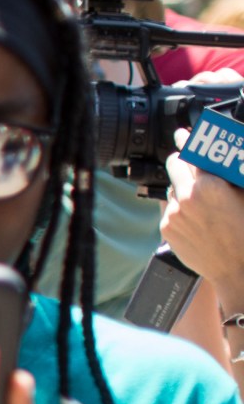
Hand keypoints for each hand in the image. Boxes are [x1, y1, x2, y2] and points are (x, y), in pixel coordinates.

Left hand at [164, 121, 243, 300]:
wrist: (238, 269)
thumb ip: (233, 175)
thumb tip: (227, 161)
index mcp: (209, 185)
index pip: (192, 153)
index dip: (188, 140)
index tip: (183, 133)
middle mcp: (186, 197)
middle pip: (174, 165)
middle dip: (182, 160)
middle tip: (190, 161)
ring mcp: (174, 214)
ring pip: (172, 188)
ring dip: (182, 186)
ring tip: (200, 195)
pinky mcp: (167, 228)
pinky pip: (170, 208)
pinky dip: (180, 207)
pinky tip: (197, 215)